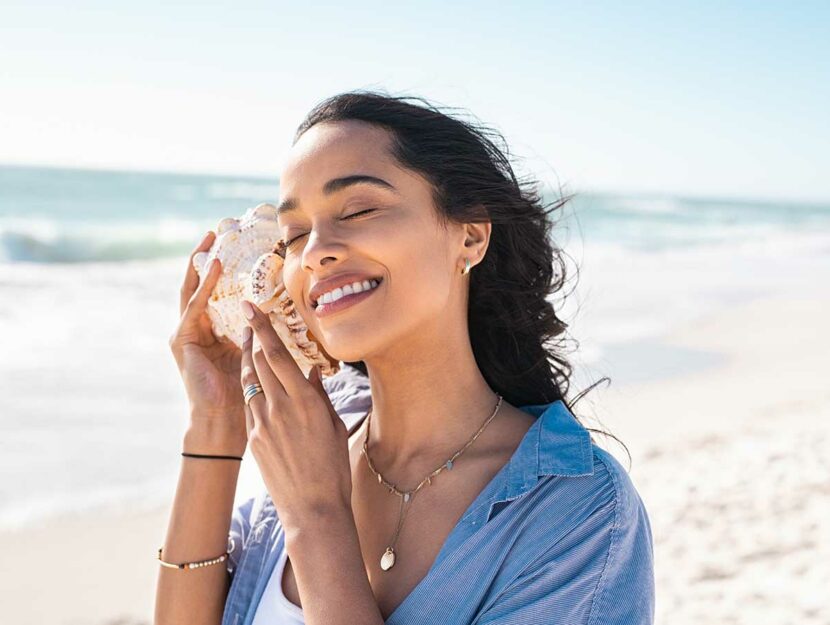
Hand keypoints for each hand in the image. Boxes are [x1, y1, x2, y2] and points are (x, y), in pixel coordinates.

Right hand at [169, 231, 245, 452]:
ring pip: (192, 289)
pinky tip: (215, 267)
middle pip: (199, 284)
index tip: (237, 245)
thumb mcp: (255, 355)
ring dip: (201, 263)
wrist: (225, 421)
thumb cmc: (245, 392)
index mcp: (215, 332)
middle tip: (216, 231)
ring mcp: (186, 333)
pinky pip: (195, 306)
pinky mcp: (182, 339)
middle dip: (206, 257)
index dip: (223, 269)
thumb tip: (281, 319)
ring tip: (211, 239)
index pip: (217, 292)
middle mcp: (197, 329)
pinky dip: (204, 285)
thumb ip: (260, 336)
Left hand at [239, 298, 351, 531]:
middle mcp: (279, 408)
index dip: (262, 328)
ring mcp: (262, 423)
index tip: (251, 307)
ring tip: (249, 346)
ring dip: (249, 361)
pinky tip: (257, 385)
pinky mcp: (253, 439)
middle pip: (259, 362)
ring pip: (250, 381)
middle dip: (253, 338)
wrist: (311, 508)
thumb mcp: (333, 426)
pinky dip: (253, 389)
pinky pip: (250, 405)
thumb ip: (319, 395)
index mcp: (304, 401)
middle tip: (248, 318)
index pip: (278, 355)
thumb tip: (312, 371)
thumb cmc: (332, 467)